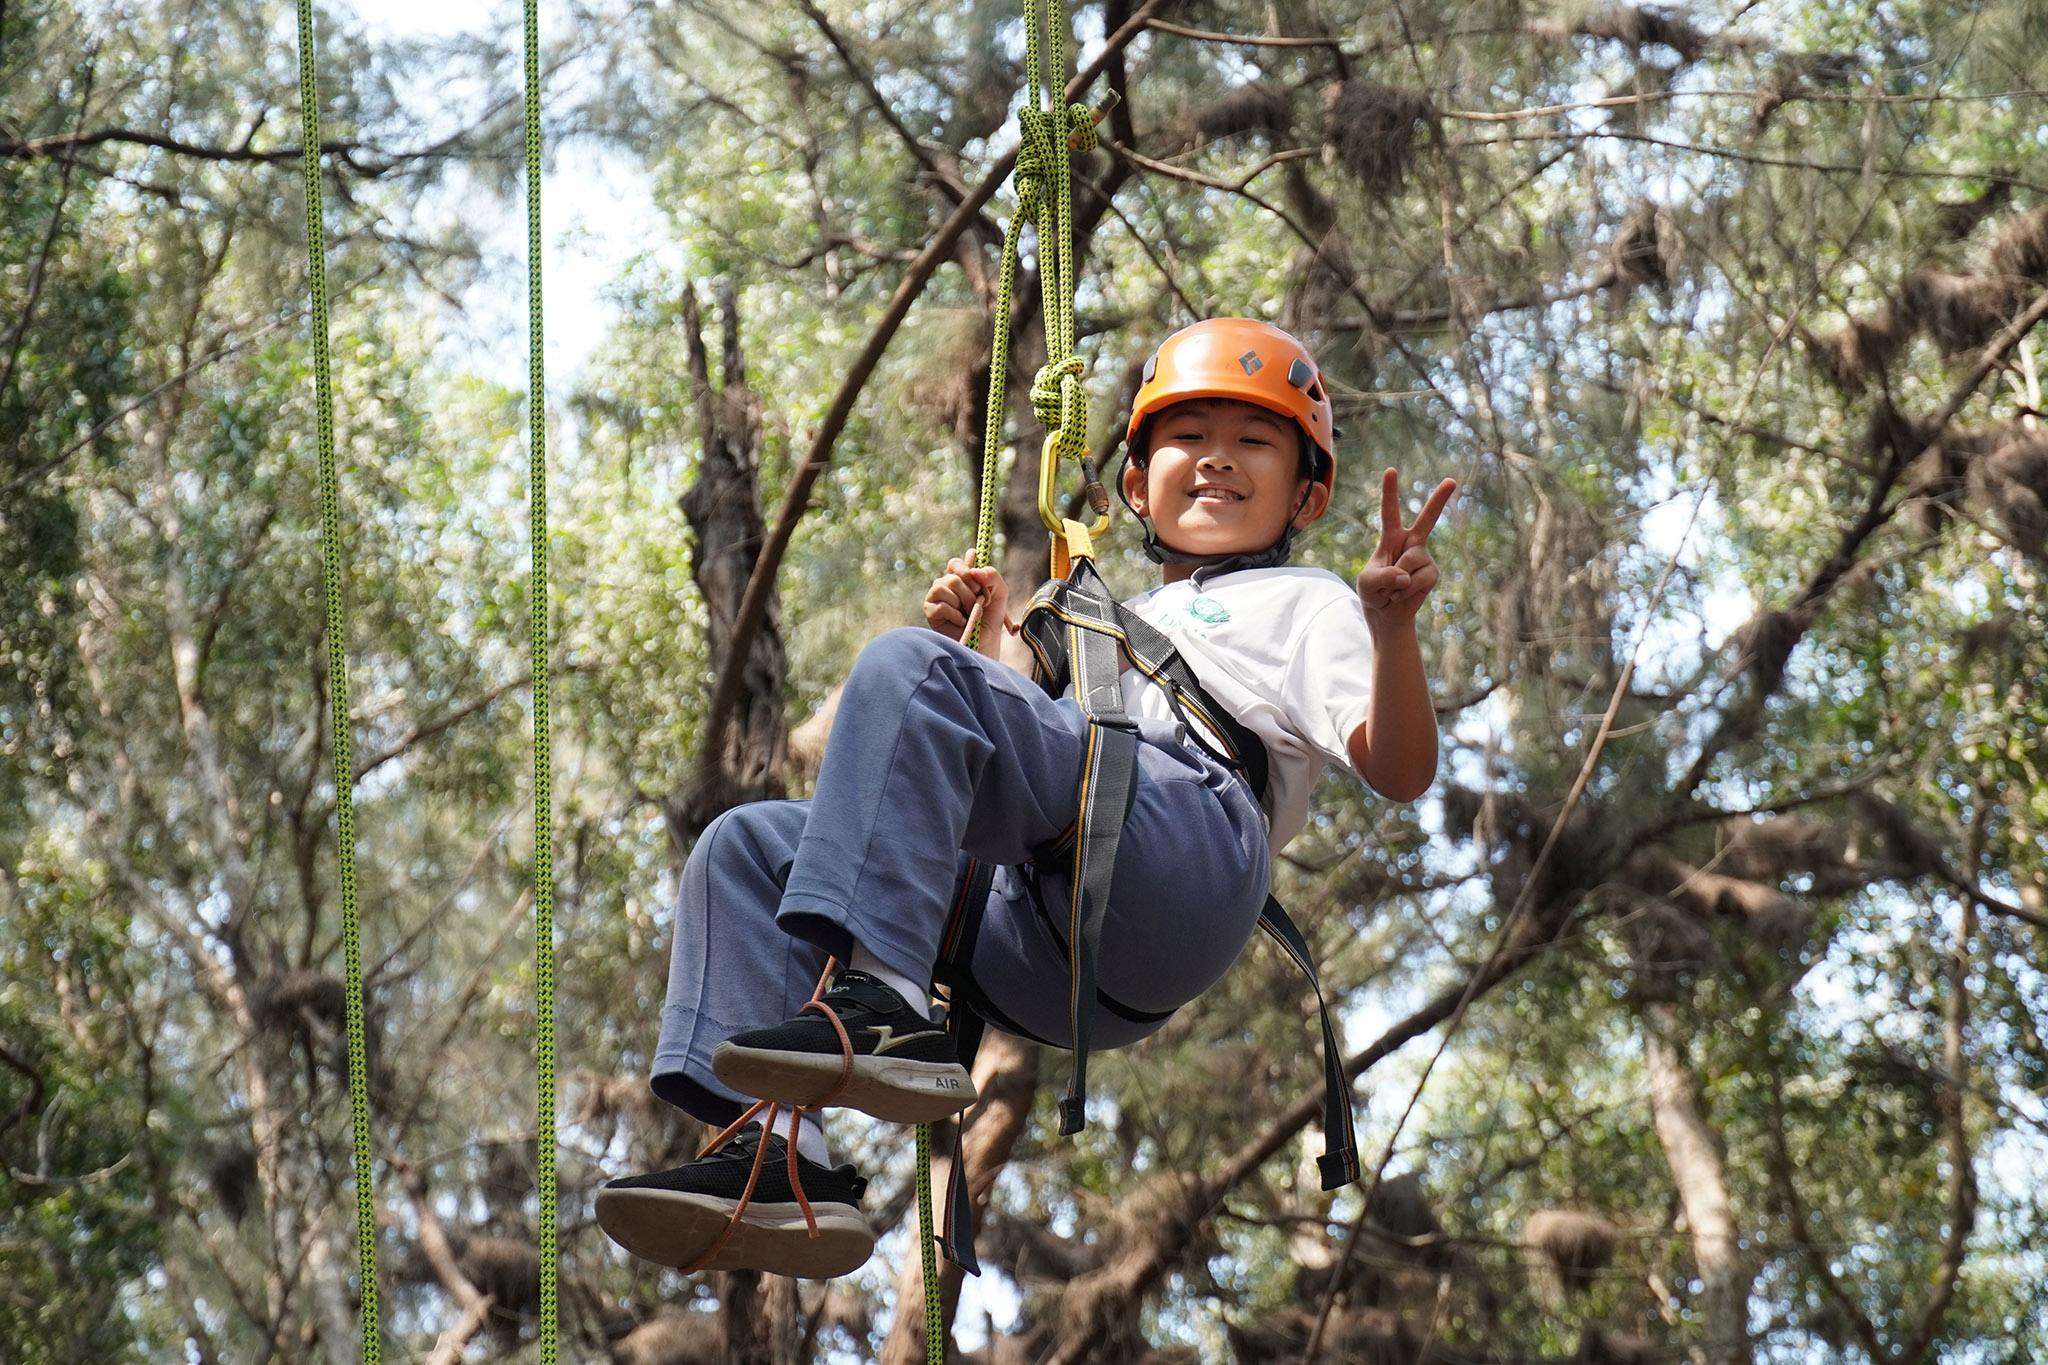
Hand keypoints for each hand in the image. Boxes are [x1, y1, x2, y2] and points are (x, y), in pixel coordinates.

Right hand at [923, 548, 1009, 654]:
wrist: (985, 642)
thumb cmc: (991, 618)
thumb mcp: (999, 592)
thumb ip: (991, 575)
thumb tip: (973, 570)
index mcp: (960, 578)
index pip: (956, 563)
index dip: (968, 569)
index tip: (980, 585)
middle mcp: (946, 585)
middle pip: (953, 574)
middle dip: (970, 590)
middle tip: (978, 603)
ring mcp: (936, 597)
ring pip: (944, 585)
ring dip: (963, 602)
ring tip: (969, 614)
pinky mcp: (930, 611)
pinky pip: (941, 604)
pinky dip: (956, 614)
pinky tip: (961, 622)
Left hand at [1357, 468, 1455, 627]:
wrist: (1387, 614)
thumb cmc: (1373, 593)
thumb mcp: (1367, 584)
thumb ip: (1382, 577)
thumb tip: (1405, 576)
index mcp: (1391, 537)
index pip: (1390, 512)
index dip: (1390, 492)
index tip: (1390, 470)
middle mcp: (1411, 543)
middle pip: (1428, 519)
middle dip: (1440, 500)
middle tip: (1452, 481)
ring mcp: (1423, 557)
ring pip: (1410, 563)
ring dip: (1396, 582)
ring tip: (1392, 589)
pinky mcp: (1432, 573)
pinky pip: (1419, 580)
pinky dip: (1406, 591)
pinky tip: (1402, 594)